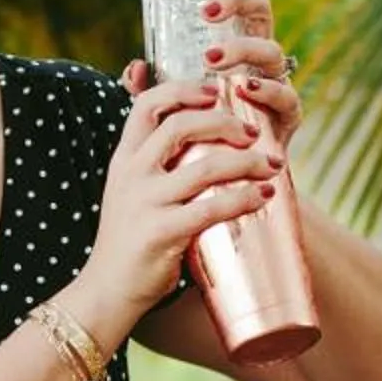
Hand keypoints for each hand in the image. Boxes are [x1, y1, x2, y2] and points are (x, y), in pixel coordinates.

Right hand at [89, 75, 281, 314]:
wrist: (108, 290)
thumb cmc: (130, 239)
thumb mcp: (130, 191)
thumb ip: (154, 164)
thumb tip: (194, 136)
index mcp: (124, 159)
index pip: (146, 105)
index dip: (183, 90)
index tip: (216, 91)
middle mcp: (131, 174)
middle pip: (180, 126)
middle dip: (225, 122)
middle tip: (254, 133)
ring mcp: (145, 202)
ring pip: (204, 167)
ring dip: (247, 162)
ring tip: (273, 166)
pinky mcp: (161, 233)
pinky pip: (211, 209)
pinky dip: (243, 199)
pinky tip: (263, 197)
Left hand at [131, 0, 304, 151]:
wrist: (233, 183)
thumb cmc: (204, 132)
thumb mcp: (174, 105)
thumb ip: (155, 88)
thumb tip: (135, 67)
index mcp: (241, 43)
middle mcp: (262, 59)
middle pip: (263, 12)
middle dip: (239, 1)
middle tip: (206, 12)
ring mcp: (278, 85)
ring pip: (273, 52)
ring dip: (241, 50)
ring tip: (210, 58)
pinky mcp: (288, 119)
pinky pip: (287, 97)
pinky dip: (267, 91)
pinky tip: (243, 88)